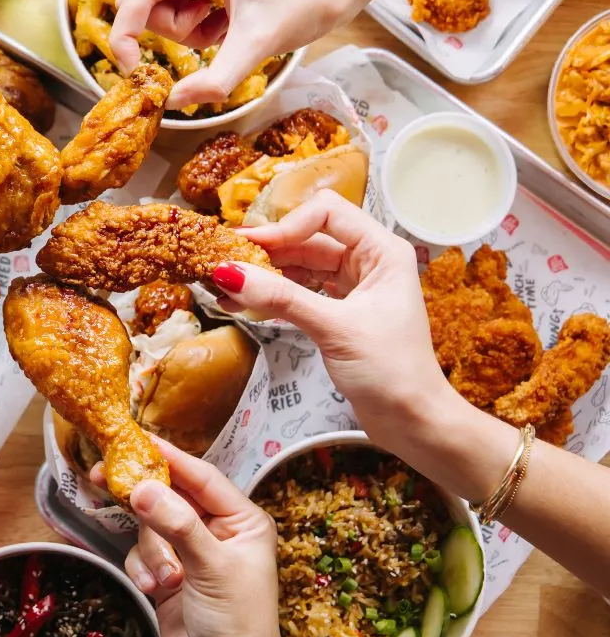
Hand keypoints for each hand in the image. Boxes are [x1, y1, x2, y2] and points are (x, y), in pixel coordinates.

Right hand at [95, 438, 278, 636]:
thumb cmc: (238, 624)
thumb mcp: (213, 569)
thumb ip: (178, 525)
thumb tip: (144, 487)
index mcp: (242, 521)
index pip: (202, 477)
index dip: (169, 458)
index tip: (136, 440)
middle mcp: (217, 531)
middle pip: (170, 497)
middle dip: (146, 503)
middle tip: (104, 477)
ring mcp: (190, 552)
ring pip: (151, 528)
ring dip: (152, 554)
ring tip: (166, 580)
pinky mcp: (167, 574)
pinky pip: (141, 554)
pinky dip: (143, 571)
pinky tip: (155, 590)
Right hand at [109, 0, 373, 109]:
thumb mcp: (258, 43)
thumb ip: (215, 78)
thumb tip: (173, 103)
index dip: (126, 36)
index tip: (134, 72)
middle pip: (145, 4)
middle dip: (173, 33)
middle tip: (213, 37)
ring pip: (160, 10)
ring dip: (188, 32)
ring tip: (227, 28)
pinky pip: (177, 8)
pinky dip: (198, 26)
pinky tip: (228, 22)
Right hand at [209, 190, 447, 442]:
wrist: (414, 422)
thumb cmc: (392, 372)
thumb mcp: (334, 329)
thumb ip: (282, 298)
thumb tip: (229, 273)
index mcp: (382, 251)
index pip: (327, 213)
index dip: (287, 225)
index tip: (251, 247)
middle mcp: (368, 261)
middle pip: (308, 238)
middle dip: (267, 250)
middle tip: (223, 260)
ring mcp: (353, 287)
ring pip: (300, 265)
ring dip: (264, 273)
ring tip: (224, 284)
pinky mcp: (339, 312)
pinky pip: (299, 291)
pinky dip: (272, 295)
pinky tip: (242, 301)